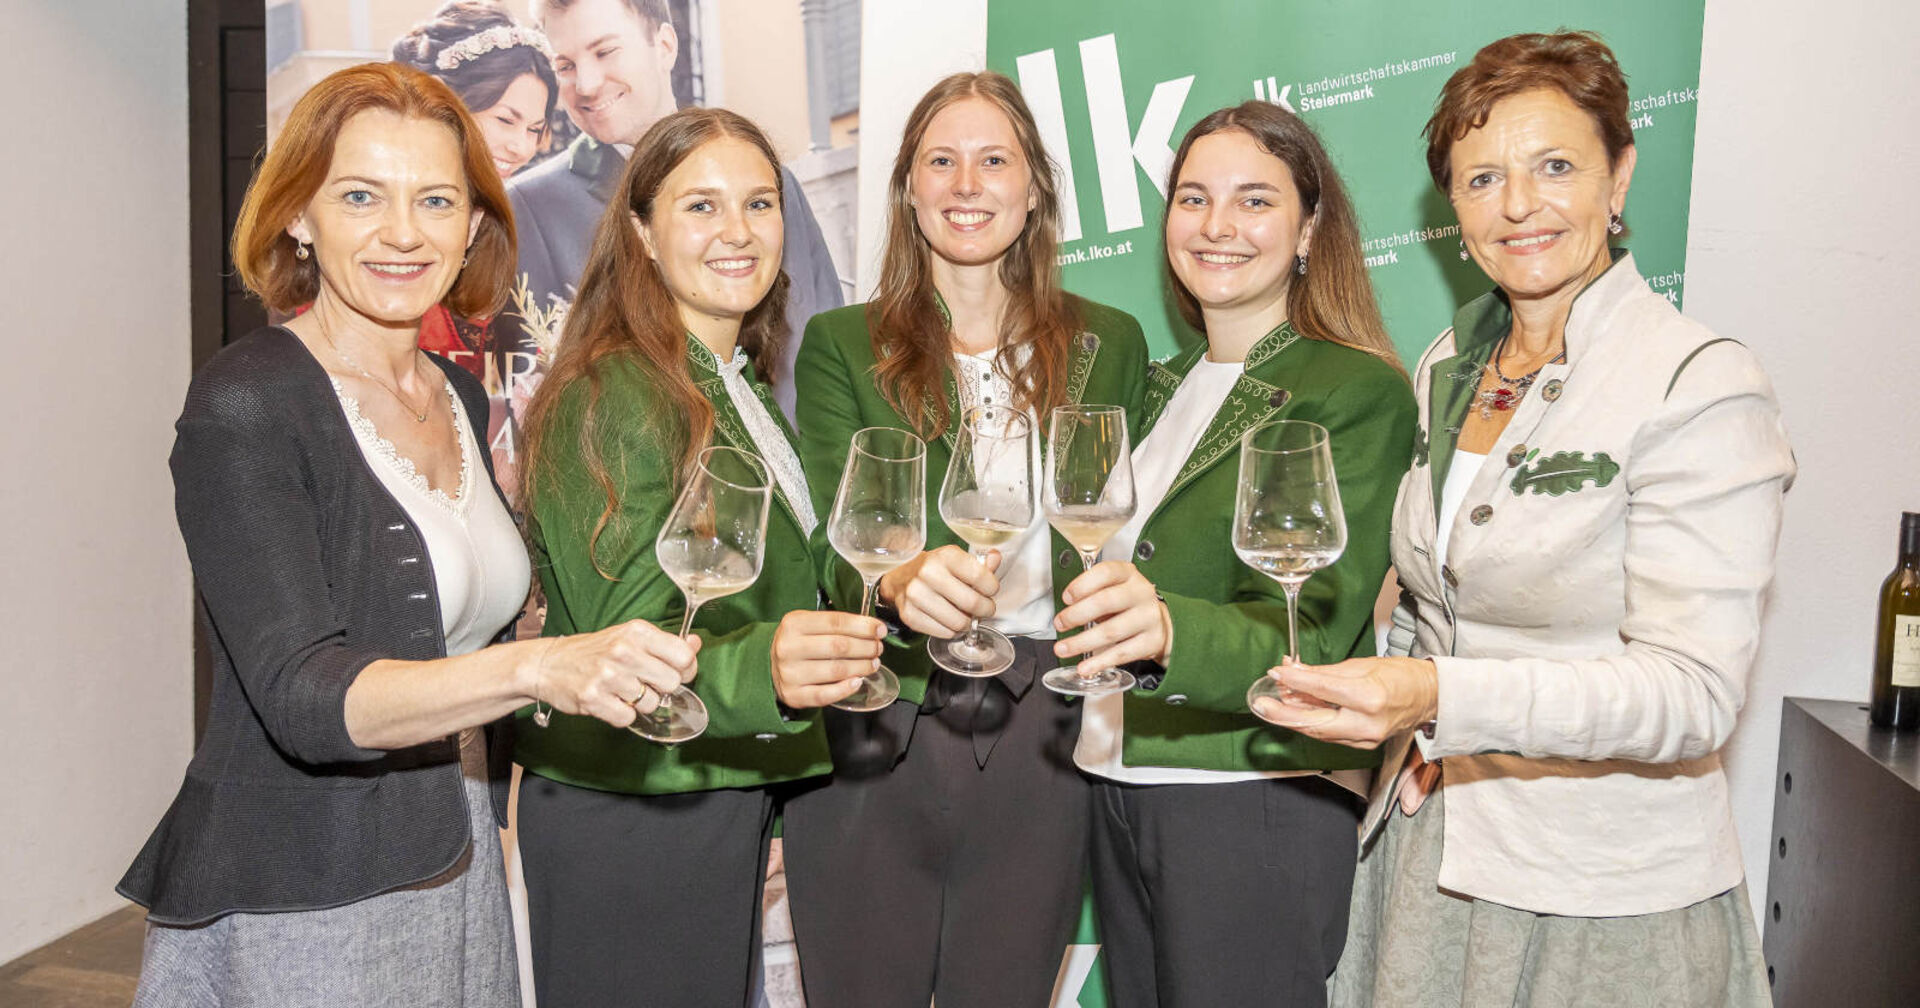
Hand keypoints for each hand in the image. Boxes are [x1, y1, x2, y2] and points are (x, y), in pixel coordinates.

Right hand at [529, 620, 700, 728]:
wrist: (548, 664)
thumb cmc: (594, 651)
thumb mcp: (630, 637)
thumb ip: (665, 643)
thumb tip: (695, 644)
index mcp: (637, 632)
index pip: (684, 656)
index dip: (685, 669)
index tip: (673, 671)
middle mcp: (624, 651)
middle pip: (672, 683)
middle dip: (661, 688)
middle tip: (642, 682)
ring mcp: (608, 676)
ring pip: (652, 704)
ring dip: (640, 703)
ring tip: (621, 690)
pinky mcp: (593, 699)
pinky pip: (628, 719)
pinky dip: (622, 715)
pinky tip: (610, 701)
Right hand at [772, 610, 887, 708]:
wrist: (768, 666)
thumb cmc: (797, 643)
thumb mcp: (808, 624)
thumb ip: (835, 624)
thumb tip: (872, 628)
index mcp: (794, 624)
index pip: (836, 622)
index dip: (863, 626)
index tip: (880, 630)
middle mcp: (789, 648)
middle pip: (839, 646)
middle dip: (866, 647)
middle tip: (878, 648)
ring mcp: (790, 673)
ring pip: (836, 671)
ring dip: (862, 667)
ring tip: (873, 663)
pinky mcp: (793, 695)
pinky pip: (826, 694)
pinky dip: (846, 689)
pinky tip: (858, 681)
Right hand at [875, 545, 1000, 637]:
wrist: (899, 577)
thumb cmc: (934, 569)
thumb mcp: (956, 559)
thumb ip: (980, 563)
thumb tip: (995, 559)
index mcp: (945, 556)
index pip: (981, 577)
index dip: (992, 588)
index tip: (990, 590)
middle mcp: (928, 573)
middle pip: (972, 603)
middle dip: (985, 609)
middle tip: (985, 608)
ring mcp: (916, 595)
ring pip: (959, 623)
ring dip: (968, 622)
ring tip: (967, 615)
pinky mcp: (909, 615)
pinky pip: (944, 633)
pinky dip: (952, 630)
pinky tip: (950, 620)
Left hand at [1051, 561, 1170, 675]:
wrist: (1159, 623)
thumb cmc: (1128, 604)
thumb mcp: (1113, 588)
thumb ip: (1092, 593)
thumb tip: (1067, 610)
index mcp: (1128, 574)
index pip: (1105, 573)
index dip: (1082, 585)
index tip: (1066, 598)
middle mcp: (1141, 593)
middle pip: (1105, 601)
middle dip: (1076, 615)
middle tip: (1060, 624)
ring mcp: (1148, 617)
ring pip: (1111, 631)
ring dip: (1081, 642)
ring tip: (1063, 648)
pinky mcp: (1151, 641)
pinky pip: (1121, 653)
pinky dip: (1099, 662)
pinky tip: (1085, 667)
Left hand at [1249, 656, 1437, 748]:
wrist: (1430, 698)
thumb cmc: (1401, 676)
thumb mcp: (1362, 665)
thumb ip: (1325, 672)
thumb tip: (1294, 671)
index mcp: (1369, 697)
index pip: (1322, 689)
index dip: (1295, 681)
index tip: (1276, 673)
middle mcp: (1366, 723)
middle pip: (1314, 722)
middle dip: (1283, 714)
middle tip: (1260, 704)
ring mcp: (1365, 739)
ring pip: (1319, 732)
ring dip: (1293, 718)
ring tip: (1273, 704)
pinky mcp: (1363, 745)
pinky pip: (1329, 735)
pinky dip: (1311, 723)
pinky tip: (1297, 712)